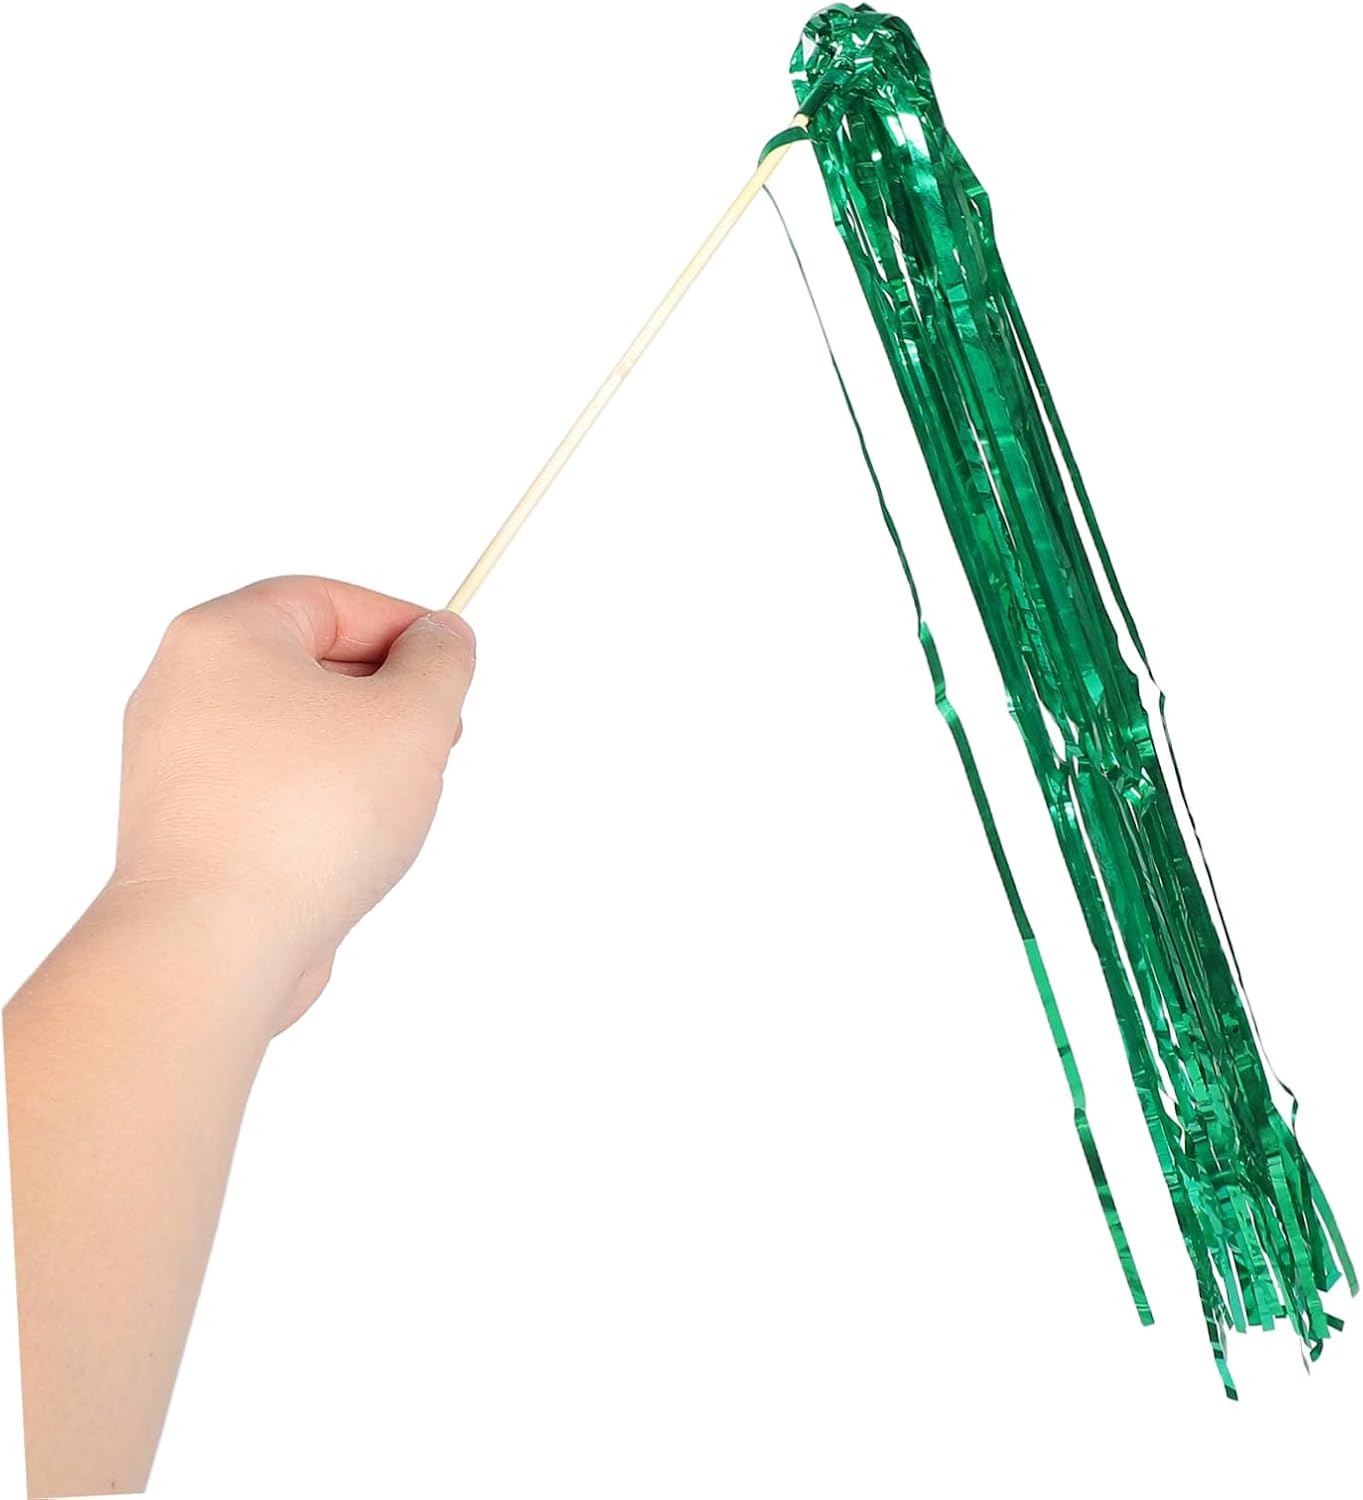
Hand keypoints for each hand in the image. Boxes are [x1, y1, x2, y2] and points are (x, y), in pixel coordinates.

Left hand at [113, 576, 475, 1028]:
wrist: (215, 942)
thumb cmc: (307, 819)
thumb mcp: (410, 718)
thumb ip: (440, 662)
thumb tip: (443, 638)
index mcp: (223, 637)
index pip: (328, 601)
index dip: (403, 625)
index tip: (452, 661)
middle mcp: (183, 690)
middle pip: (310, 666)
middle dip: (388, 698)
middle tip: (440, 738)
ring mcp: (177, 763)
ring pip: (295, 734)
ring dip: (360, 757)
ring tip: (398, 802)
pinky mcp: (186, 828)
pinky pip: (271, 791)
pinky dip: (321, 804)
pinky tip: (354, 846)